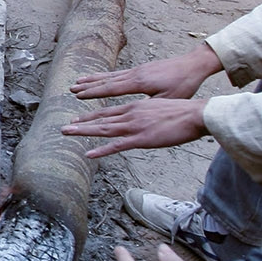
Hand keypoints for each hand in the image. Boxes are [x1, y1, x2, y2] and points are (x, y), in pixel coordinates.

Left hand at [61, 97, 207, 158]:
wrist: (196, 114)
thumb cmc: (184, 113)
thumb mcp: (161, 108)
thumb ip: (148, 115)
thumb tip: (144, 122)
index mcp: (136, 107)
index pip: (109, 111)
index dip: (92, 115)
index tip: (79, 118)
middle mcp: (131, 114)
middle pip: (101, 119)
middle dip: (81, 123)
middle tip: (65, 127)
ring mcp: (135, 126)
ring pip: (103, 129)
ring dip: (84, 132)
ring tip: (67, 133)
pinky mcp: (141, 139)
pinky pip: (116, 146)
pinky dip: (101, 149)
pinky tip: (88, 153)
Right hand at [71, 43, 222, 100]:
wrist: (194, 64)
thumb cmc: (184, 84)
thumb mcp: (169, 99)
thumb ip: (150, 106)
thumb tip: (136, 114)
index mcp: (140, 82)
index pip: (112, 88)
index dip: (94, 93)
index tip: (79, 96)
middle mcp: (135, 74)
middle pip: (106, 81)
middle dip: (88, 86)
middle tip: (71, 90)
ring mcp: (137, 70)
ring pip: (110, 75)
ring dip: (93, 80)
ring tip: (78, 82)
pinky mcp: (141, 69)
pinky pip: (118, 73)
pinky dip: (105, 76)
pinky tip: (100, 79)